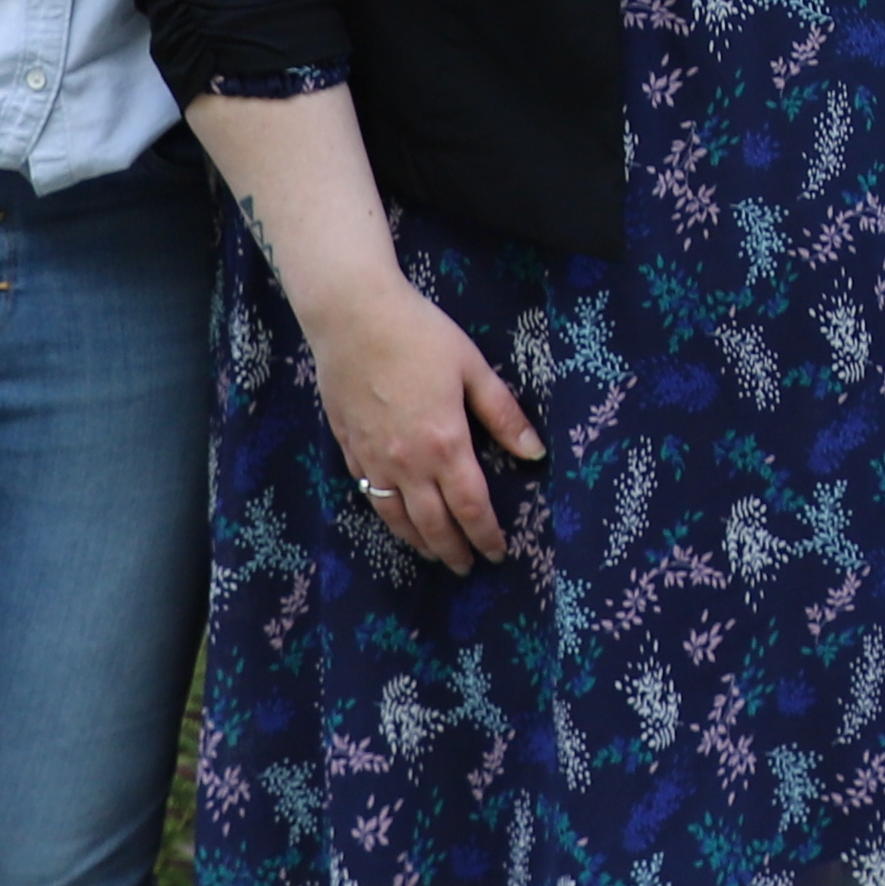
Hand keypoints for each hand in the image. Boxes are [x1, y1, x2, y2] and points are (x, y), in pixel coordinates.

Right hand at [298, 274, 546, 572]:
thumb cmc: (420, 336)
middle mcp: (406, 462)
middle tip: (468, 567)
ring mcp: (373, 459)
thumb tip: (534, 452)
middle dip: (453, 550)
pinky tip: (397, 520)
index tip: (498, 553)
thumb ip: (504, 415)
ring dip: (418, 542)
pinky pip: (369, 496)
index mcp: (445, 443)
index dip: (486, 534)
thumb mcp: (473, 369)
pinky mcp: (349, 449)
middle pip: (432, 523)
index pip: (470, 506)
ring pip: (396, 518)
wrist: (353, 318)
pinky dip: (388, 517)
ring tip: (435, 555)